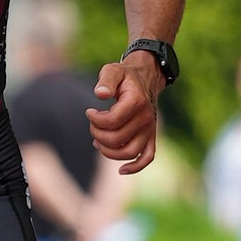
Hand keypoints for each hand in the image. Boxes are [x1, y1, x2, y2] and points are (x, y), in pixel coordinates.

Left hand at [87, 53, 162, 171]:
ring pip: (129, 152)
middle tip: (93, 124)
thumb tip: (100, 94)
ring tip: (97, 141)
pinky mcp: (151, 137)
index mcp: (136, 102)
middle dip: (97, 134)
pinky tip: (121, 170)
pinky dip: (135, 167)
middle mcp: (145, 118)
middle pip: (117, 139)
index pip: (111, 121)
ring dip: (108, 151)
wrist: (145, 79)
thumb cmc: (124, 77)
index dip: (95, 119)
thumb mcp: (113, 70)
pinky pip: (147, 157)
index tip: (89, 111)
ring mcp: (150, 130)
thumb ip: (106, 80)